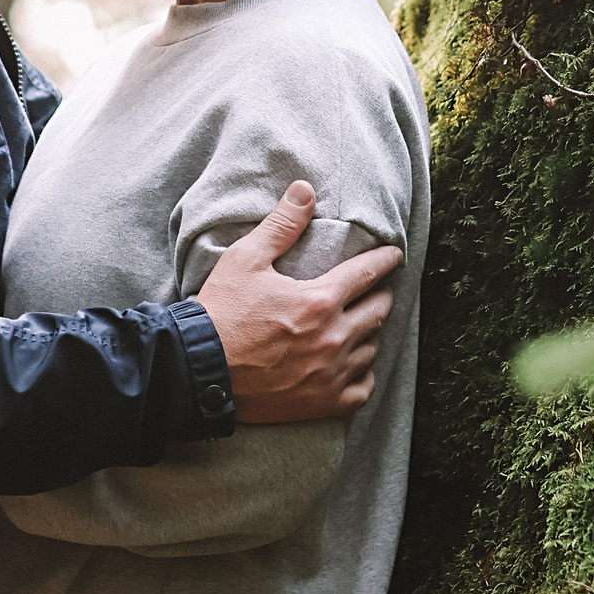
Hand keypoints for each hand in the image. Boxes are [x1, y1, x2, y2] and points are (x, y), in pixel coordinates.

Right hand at [194, 181, 401, 424]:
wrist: (200, 371)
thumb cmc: (222, 312)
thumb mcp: (246, 259)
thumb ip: (281, 225)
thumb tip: (305, 190)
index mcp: (319, 300)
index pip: (368, 272)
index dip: (385, 259)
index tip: (394, 255)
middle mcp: (333, 338)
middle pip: (377, 310)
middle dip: (380, 294)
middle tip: (377, 287)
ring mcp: (330, 374)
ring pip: (371, 348)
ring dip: (370, 332)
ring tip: (363, 322)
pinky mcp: (322, 403)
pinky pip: (362, 389)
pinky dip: (362, 375)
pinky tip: (354, 365)